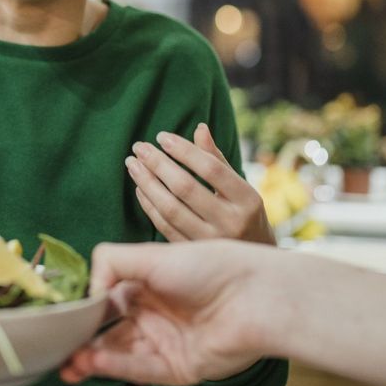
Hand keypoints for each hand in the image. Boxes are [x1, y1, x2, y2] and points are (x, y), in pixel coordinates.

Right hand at [61, 240, 282, 385]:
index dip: (83, 308)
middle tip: (55, 346)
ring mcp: (166, 343)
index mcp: (148, 284)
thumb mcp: (152, 255)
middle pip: (108, 331)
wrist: (255, 297)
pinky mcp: (178, 368)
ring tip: (69, 361)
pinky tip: (93, 362)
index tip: (59, 314)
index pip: (105, 299)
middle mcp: (154, 314)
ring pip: (119, 353)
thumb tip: (86, 289)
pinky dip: (115, 366)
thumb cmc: (208, 266)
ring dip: (92, 357)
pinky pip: (140, 369)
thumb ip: (111, 262)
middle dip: (81, 340)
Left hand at [128, 123, 274, 244]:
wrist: (252, 256)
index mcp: (247, 199)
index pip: (211, 169)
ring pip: (170, 209)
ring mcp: (210, 242)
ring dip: (147, 184)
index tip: (161, 136)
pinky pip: (164, 227)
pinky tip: (140, 188)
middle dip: (158, 164)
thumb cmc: (243, 213)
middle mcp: (230, 222)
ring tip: (133, 165)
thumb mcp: (240, 186)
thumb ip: (217, 159)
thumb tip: (199, 128)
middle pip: (186, 188)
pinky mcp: (192, 253)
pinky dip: (149, 206)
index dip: (184, 151)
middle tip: (138, 147)